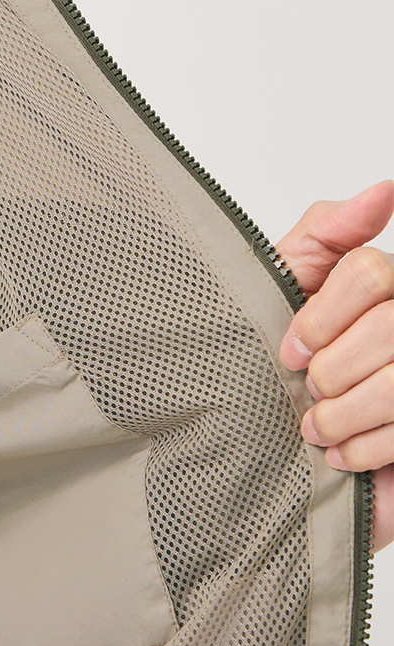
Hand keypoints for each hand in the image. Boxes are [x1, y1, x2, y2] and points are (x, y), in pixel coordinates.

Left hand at [277, 181, 393, 551]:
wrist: (265, 450)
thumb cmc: (276, 362)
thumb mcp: (286, 287)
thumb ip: (327, 236)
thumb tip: (383, 189)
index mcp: (386, 286)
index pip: (371, 271)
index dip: (322, 316)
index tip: (289, 349)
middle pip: (390, 326)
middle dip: (333, 369)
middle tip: (307, 391)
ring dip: (344, 415)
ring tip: (317, 430)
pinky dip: (366, 450)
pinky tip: (343, 456)